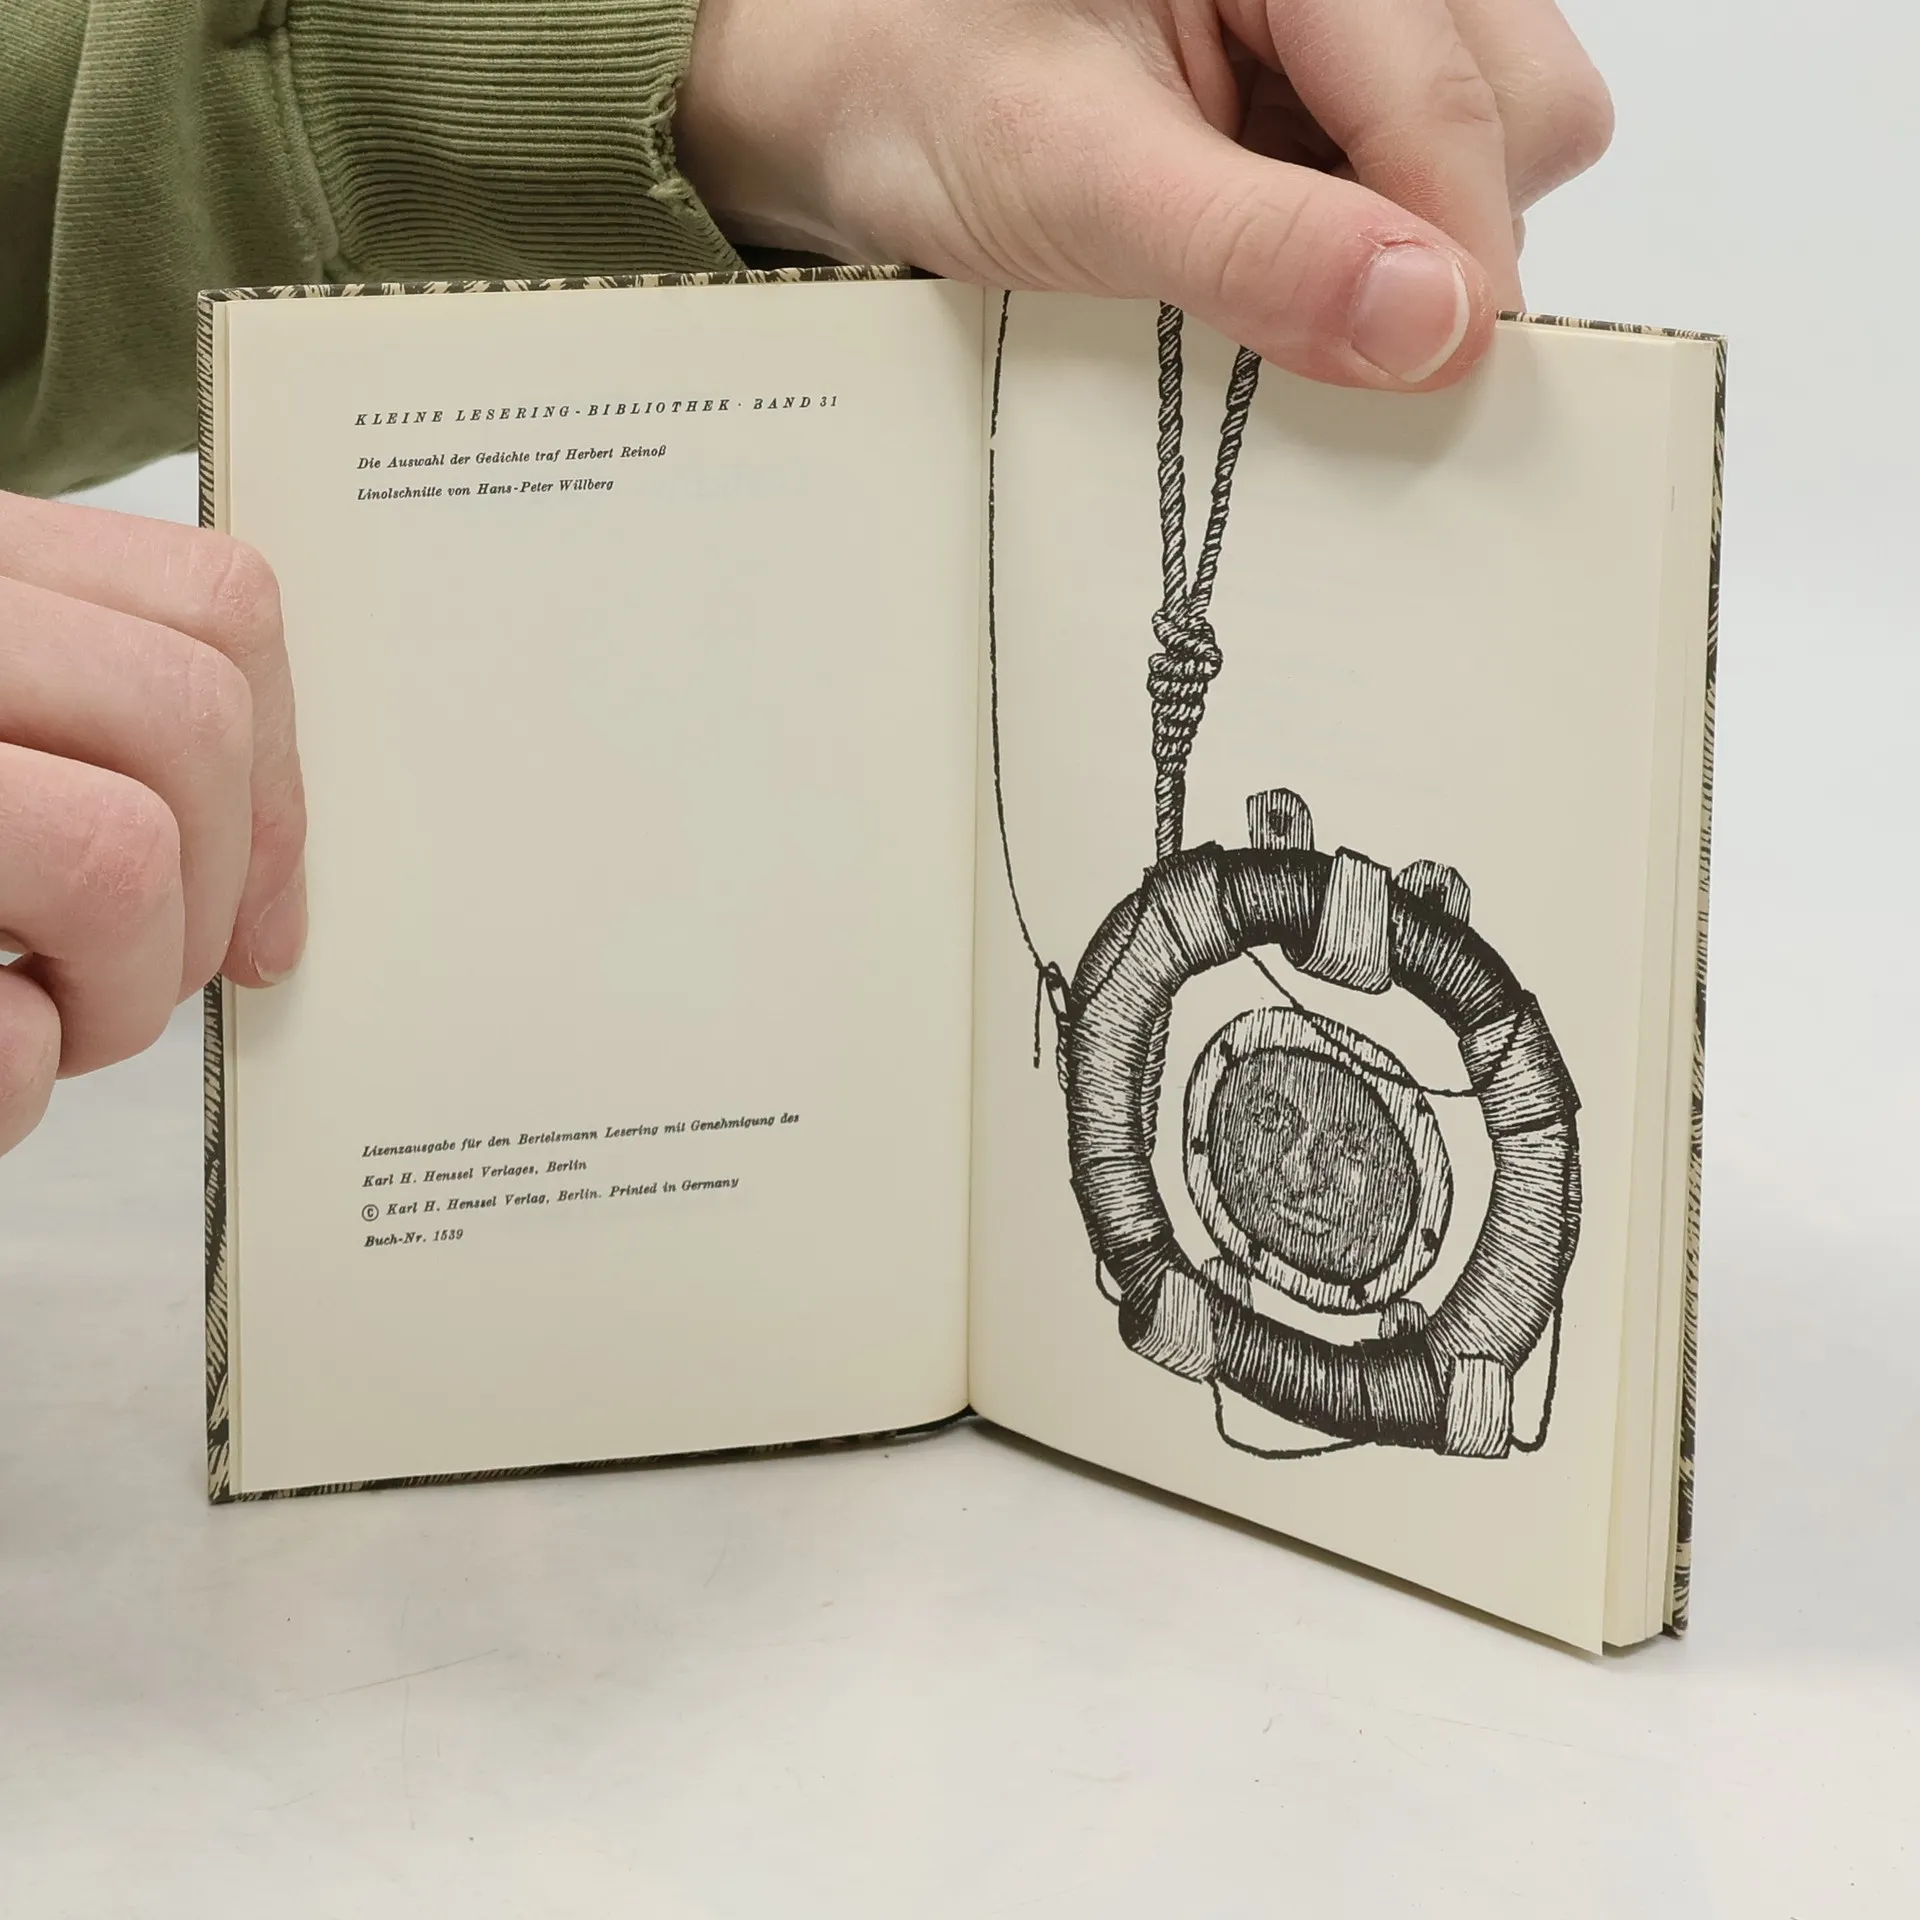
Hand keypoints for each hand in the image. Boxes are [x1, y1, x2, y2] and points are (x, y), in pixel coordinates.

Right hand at [0, 493, 305, 1155]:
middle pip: (188, 722)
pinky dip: (13, 1073)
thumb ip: (62, 734)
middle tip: (134, 980)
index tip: (269, 915)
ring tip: (41, 1019)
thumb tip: (258, 890)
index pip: (212, 609)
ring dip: (121, 989)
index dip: (281, 778)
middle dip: (215, 891)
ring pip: (116, 853)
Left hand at [679, 0, 1610, 389]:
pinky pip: (1415, 172)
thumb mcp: (1074, 178)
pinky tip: (1266, 251)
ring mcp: (1353, 17)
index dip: (1450, 263)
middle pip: (1520, 110)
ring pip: (1491, 143)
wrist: (851, 88)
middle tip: (1300, 311)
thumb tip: (1430, 324)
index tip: (1414, 383)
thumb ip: (1256, 250)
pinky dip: (1361, 244)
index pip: (1464, 100)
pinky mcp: (1331, 73)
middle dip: (1437, 241)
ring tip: (1255, 262)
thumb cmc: (926, 91)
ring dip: (1401, 246)